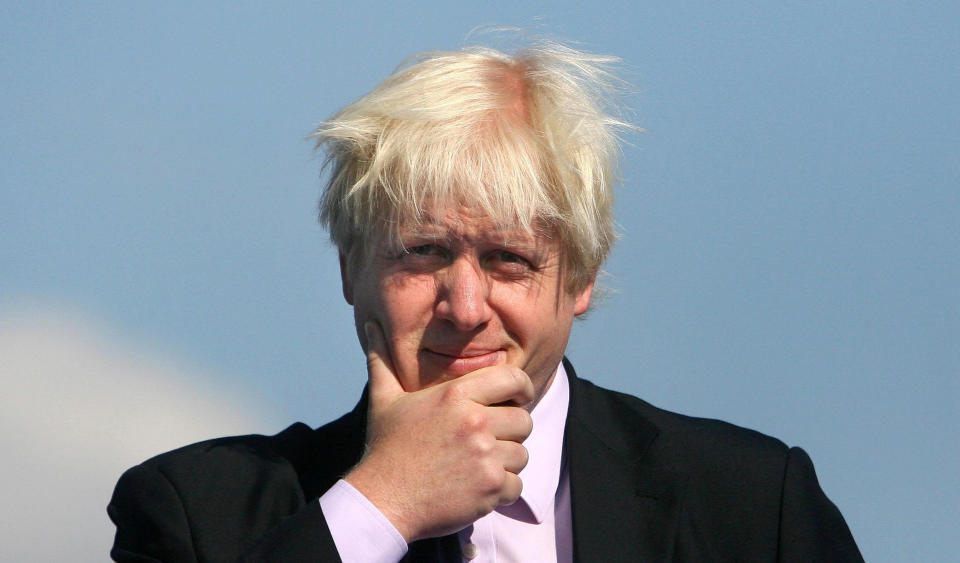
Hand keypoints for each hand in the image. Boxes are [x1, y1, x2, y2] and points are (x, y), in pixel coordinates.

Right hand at [344, 321, 534, 541]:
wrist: (381, 500)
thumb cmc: (386, 448)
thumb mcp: (384, 399)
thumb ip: (384, 361)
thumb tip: (372, 327)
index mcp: (456, 395)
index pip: (514, 379)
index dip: (523, 388)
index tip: (519, 398)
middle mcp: (475, 422)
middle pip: (524, 420)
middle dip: (511, 432)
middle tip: (489, 441)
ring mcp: (485, 456)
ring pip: (522, 454)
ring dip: (505, 463)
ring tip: (477, 466)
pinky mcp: (490, 487)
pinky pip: (516, 486)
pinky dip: (501, 491)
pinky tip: (476, 488)